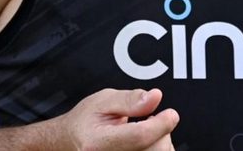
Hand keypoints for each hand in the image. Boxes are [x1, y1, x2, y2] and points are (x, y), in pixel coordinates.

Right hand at [57, 88, 179, 149]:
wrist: (71, 141)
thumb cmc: (85, 121)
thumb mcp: (103, 101)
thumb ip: (130, 99)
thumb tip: (154, 97)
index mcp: (98, 143)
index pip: (139, 136)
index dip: (161, 124)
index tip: (170, 114)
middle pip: (155, 149)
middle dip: (160, 130)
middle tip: (148, 119)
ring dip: (160, 141)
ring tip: (142, 131)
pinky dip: (158, 149)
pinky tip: (146, 143)